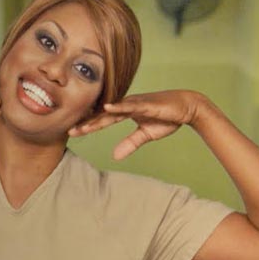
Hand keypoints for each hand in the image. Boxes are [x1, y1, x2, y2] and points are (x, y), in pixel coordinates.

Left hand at [68, 89, 205, 159]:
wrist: (188, 107)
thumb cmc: (167, 117)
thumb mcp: (146, 134)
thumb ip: (130, 144)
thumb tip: (115, 156)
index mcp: (125, 111)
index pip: (102, 120)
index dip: (88, 126)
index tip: (73, 133)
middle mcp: (127, 105)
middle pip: (103, 115)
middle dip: (86, 123)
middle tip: (70, 131)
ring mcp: (136, 103)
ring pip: (113, 111)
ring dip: (97, 118)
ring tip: (83, 125)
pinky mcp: (147, 103)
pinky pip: (130, 105)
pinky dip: (118, 106)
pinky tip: (107, 107)